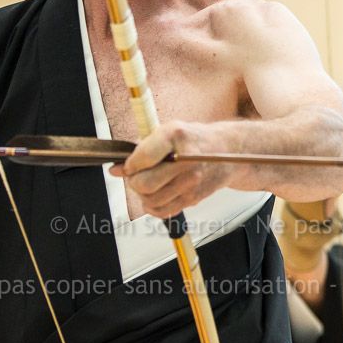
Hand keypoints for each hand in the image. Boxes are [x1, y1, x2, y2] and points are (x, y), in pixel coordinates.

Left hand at [111, 120, 231, 217]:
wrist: (228, 151)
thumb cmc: (194, 140)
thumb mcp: (168, 132)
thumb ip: (140, 150)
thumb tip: (115, 170)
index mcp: (176, 135)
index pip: (141, 158)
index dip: (129, 166)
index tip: (129, 166)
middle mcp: (186, 159)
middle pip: (144, 184)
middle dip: (134, 182)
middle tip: (137, 176)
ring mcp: (191, 181)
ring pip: (150, 200)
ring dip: (143, 195)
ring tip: (148, 185)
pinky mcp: (194, 198)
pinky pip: (163, 211)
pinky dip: (153, 207)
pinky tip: (156, 195)